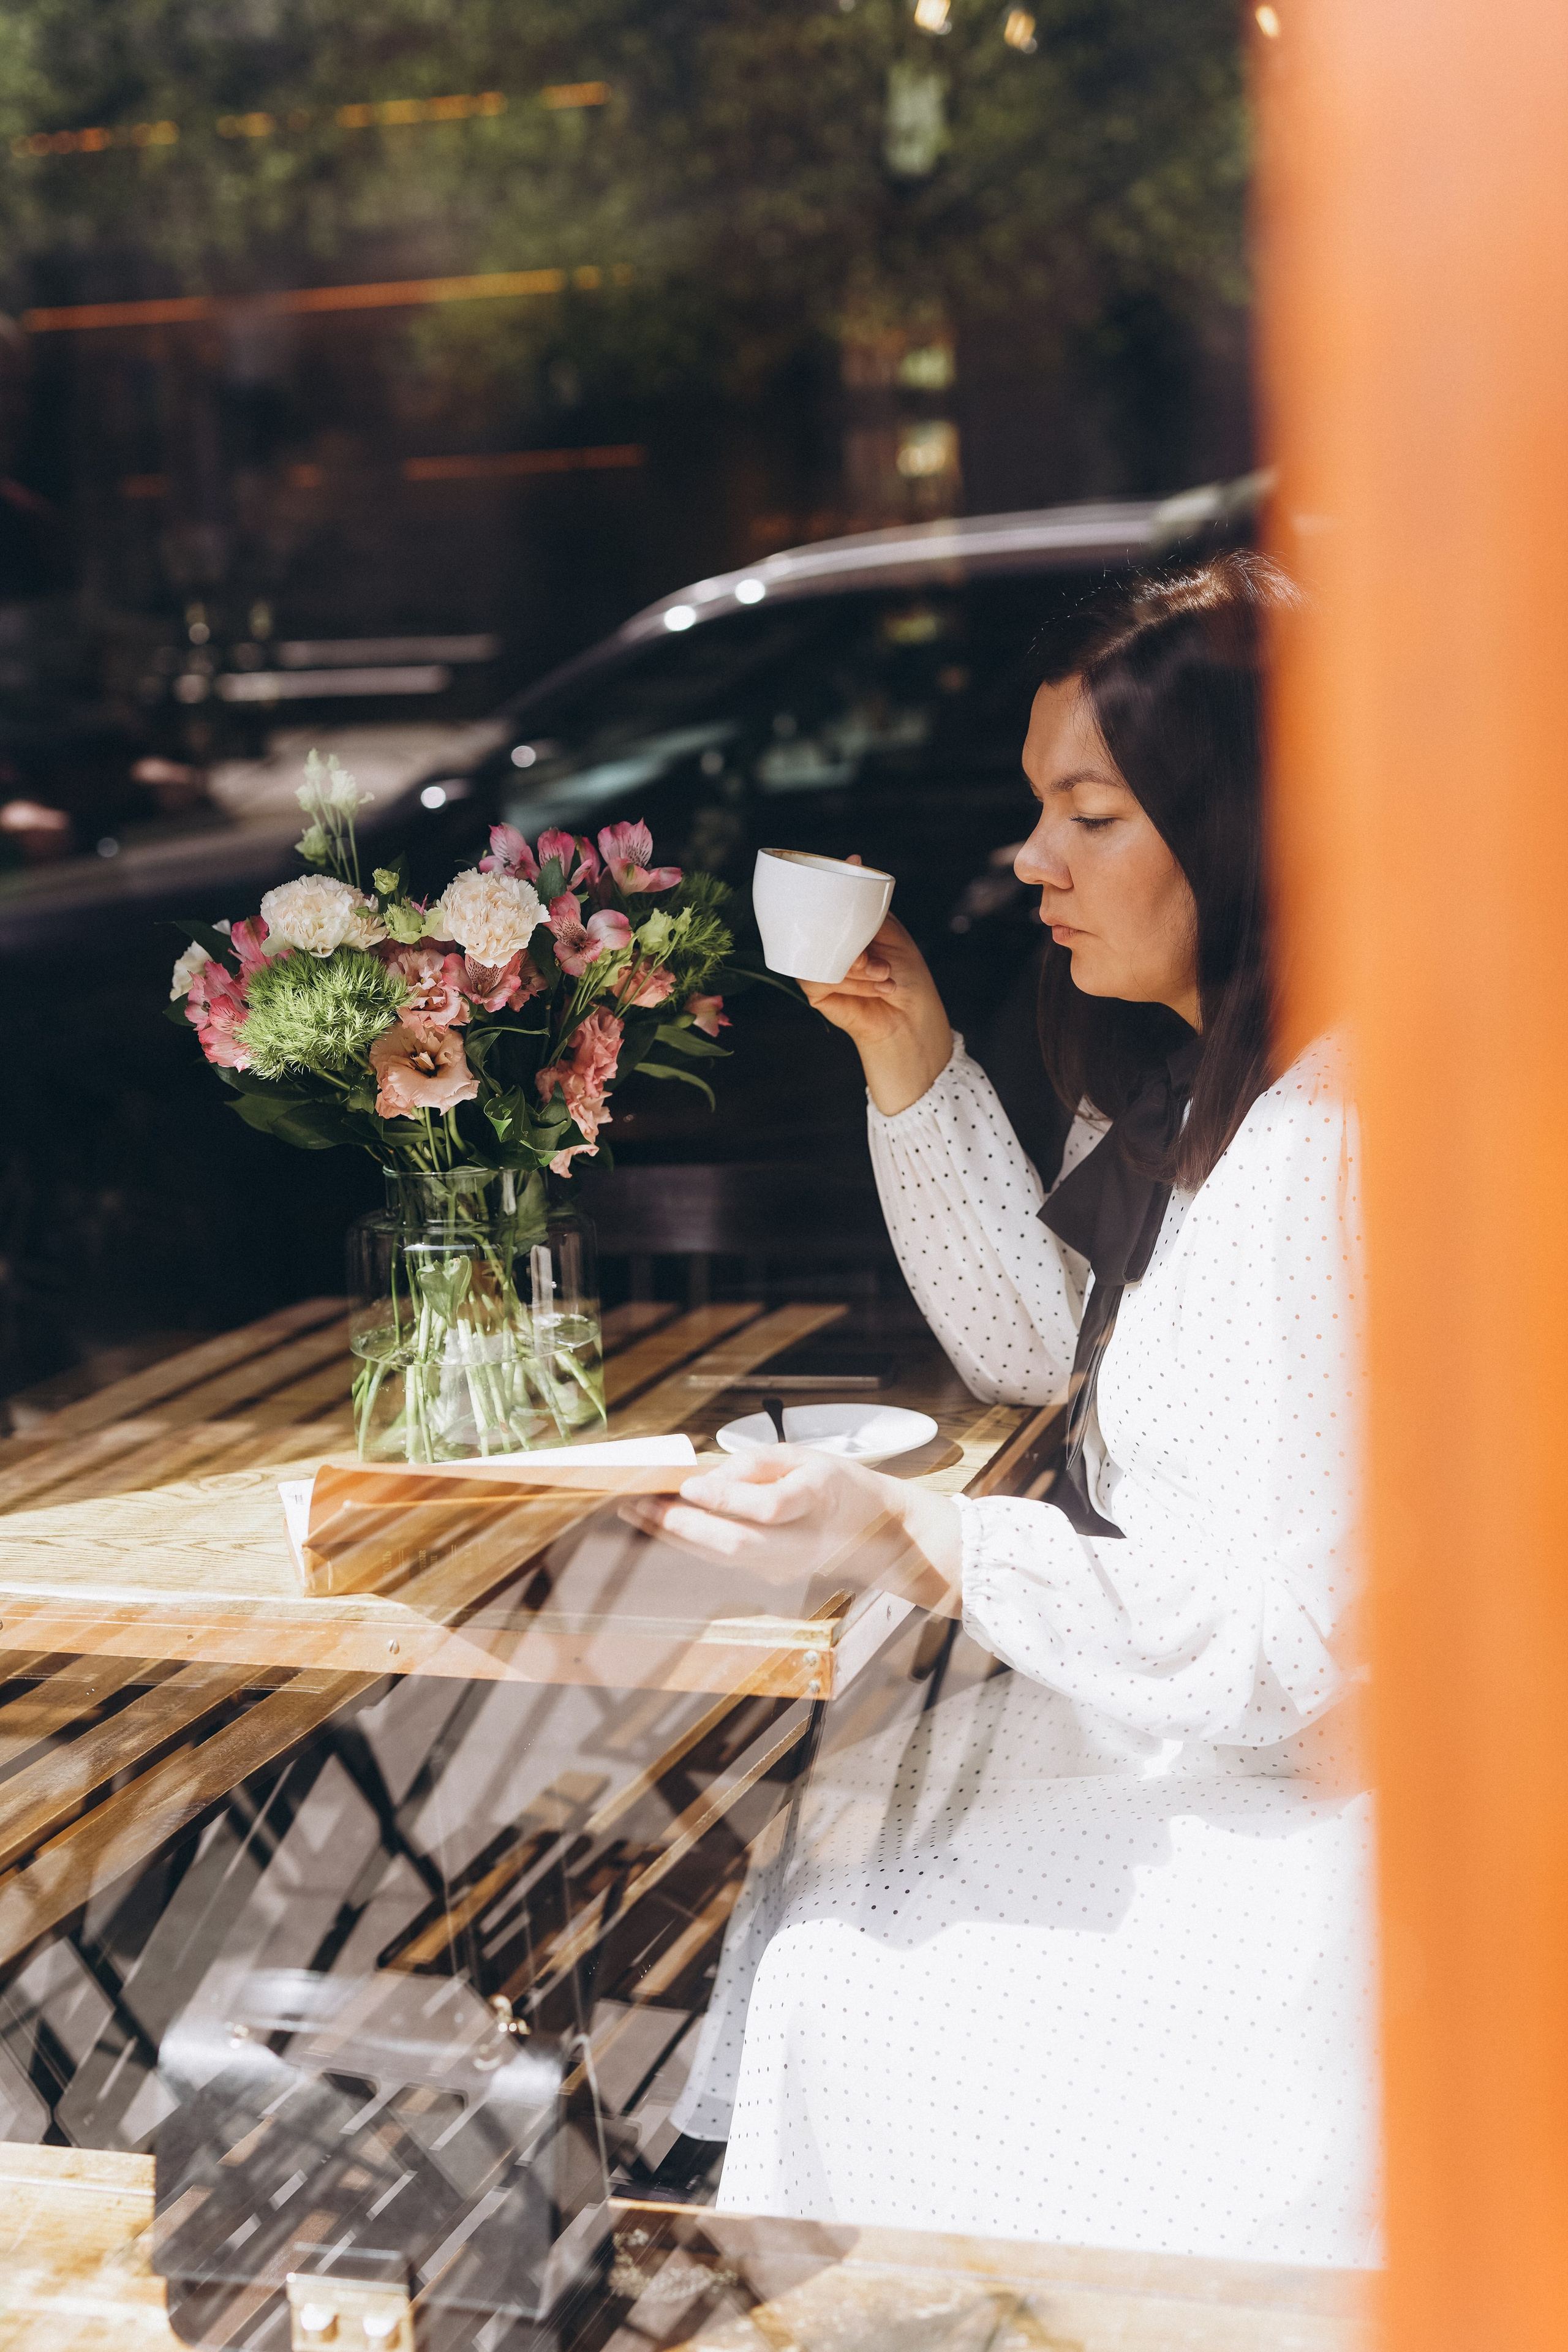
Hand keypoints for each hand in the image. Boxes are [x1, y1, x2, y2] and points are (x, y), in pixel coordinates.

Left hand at [620, 1446, 962, 1613]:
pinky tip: (662, 1524)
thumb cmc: (838, 1486)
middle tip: (638, 1502)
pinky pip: (723, 1559)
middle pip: (736, 1543)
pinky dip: (689, 1542)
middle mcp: (801, 1541)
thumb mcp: (806, 1457)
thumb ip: (758, 1465)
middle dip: (681, 1525)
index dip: (727, 1498)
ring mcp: (785, 1566)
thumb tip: (707, 1478)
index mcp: (819, 1500)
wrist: (876, 1533)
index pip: (769, 1507)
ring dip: (675, 1537)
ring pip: (722, 1558)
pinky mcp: (771, 1575)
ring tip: (637, 1512)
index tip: (688, 1484)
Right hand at [801, 864, 952, 1113]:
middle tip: (878, 957)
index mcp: (843, 927)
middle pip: (819, 922)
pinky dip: (850, 980)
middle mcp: (828, 944)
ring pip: (821, 949)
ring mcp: (819, 966)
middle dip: (850, 935)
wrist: (910, 1018)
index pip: (824, 900)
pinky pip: (819, 974)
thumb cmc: (907, 976)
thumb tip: (853, 859)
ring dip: (858, 964)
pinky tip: (873, 986)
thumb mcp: (890, 931)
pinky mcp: (815, 990)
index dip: (827, 884)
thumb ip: (866, 905)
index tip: (848, 864)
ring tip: (883, 975)